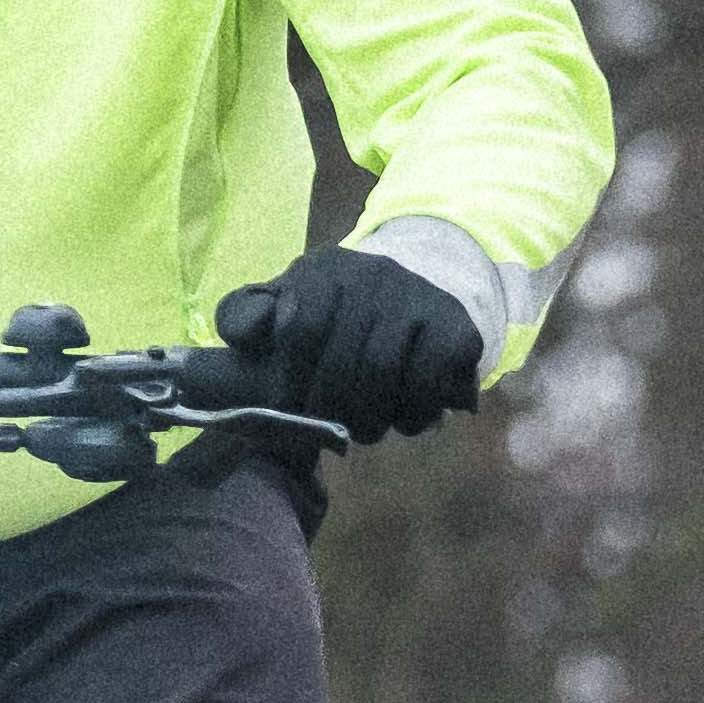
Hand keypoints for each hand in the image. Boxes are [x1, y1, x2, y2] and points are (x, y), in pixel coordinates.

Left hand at [211, 242, 486, 444]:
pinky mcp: (457, 329)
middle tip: (324, 433)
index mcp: (323, 269)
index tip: (287, 411)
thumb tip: (246, 334)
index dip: (291, 381)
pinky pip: (428, 384)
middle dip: (329, 408)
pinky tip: (402, 419)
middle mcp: (374, 274)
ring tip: (361, 429)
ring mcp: (419, 298)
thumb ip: (246, 315)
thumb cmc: (337, 314)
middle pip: (345, 360)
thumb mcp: (284, 304)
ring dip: (368, 418)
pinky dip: (412, 414)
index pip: (302, 329)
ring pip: (384, 373)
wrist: (419, 293)